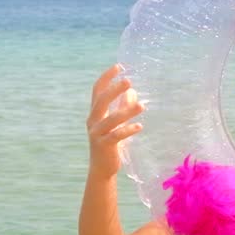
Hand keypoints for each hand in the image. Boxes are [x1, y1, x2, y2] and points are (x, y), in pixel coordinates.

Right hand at [86, 64, 143, 179]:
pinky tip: (139, 127)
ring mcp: (96, 134)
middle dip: (114, 90)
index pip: (97, 90)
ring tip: (142, 106)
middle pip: (101, 101)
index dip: (107, 77)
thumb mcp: (116, 123)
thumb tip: (132, 91)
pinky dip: (128, 130)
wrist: (102, 168)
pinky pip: (116, 136)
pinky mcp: (104, 146)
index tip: (119, 66)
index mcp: (95, 113)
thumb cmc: (110, 142)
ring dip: (127, 111)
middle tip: (128, 80)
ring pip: (111, 119)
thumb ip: (122, 107)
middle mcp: (92, 121)